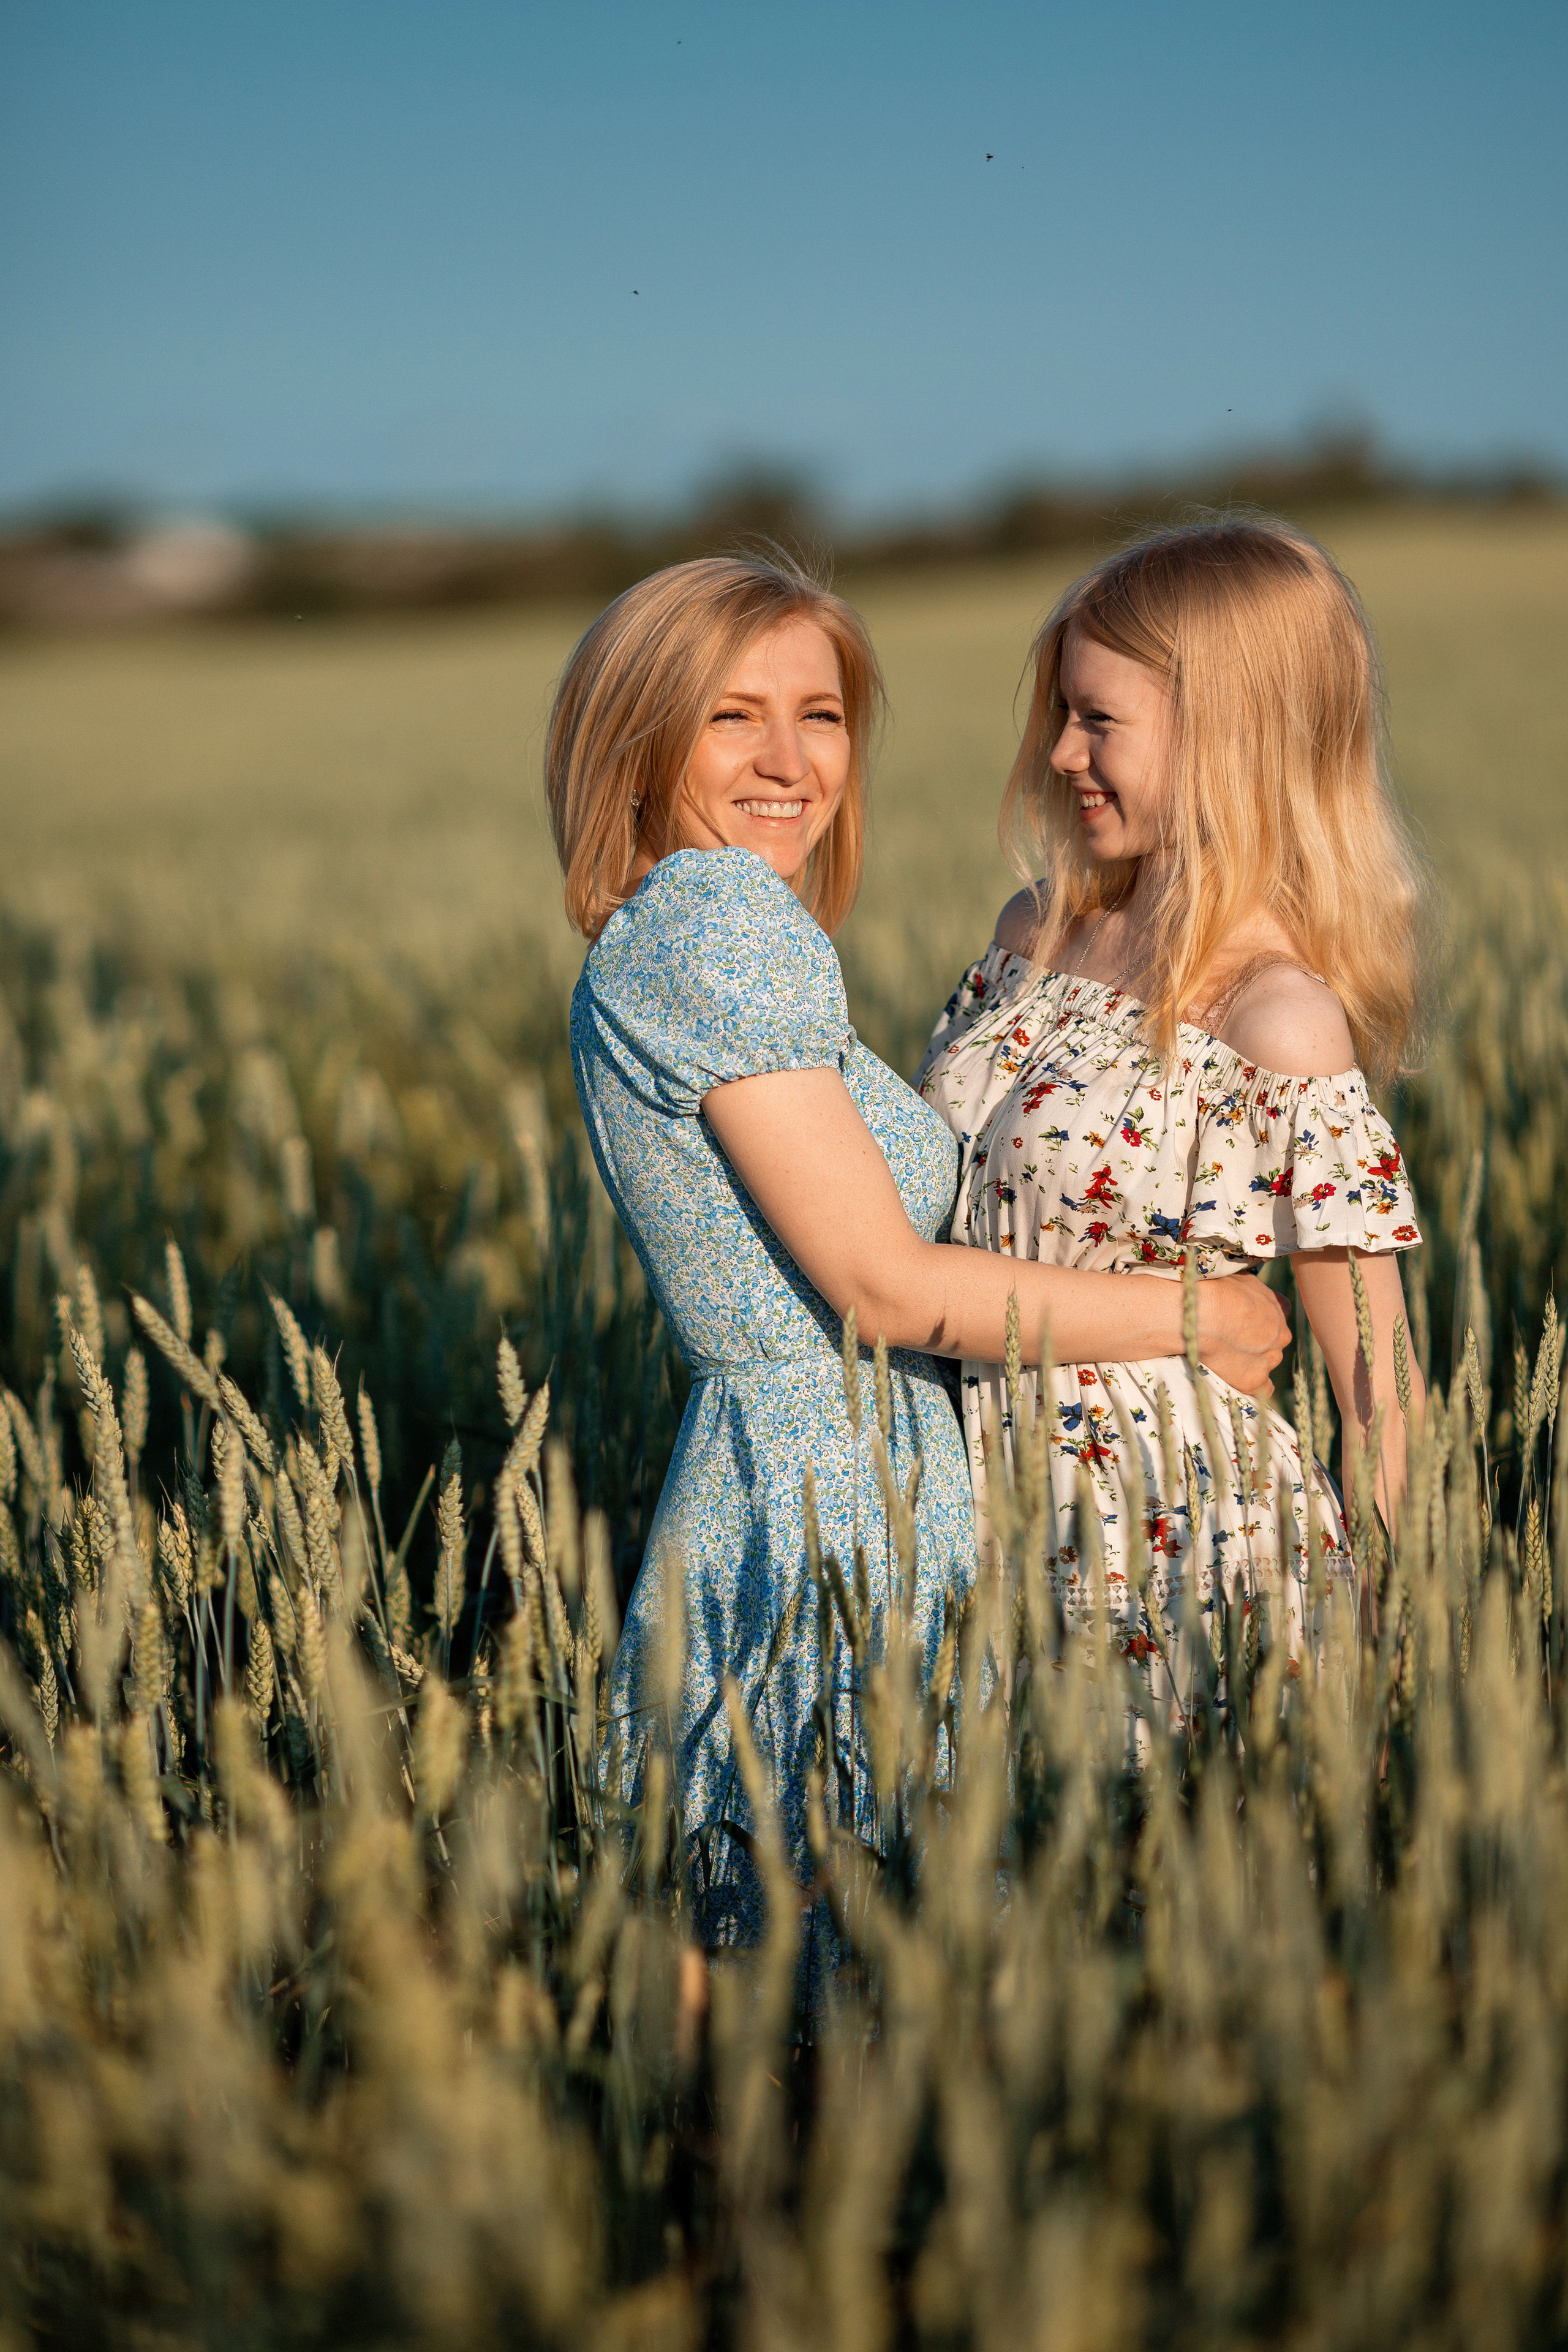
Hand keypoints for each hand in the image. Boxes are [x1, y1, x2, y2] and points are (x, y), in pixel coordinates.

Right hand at [1196, 1272, 1290, 1394]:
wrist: (1203, 1314)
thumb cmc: (1217, 1290)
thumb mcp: (1243, 1280)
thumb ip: (1258, 1293)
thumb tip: (1261, 1296)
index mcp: (1277, 1311)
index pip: (1275, 1320)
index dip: (1257, 1323)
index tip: (1241, 1324)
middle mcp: (1280, 1337)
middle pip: (1272, 1344)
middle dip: (1256, 1344)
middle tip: (1230, 1341)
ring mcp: (1269, 1360)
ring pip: (1265, 1364)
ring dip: (1251, 1363)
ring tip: (1224, 1358)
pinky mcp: (1255, 1380)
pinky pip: (1260, 1389)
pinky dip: (1252, 1386)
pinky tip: (1236, 1379)